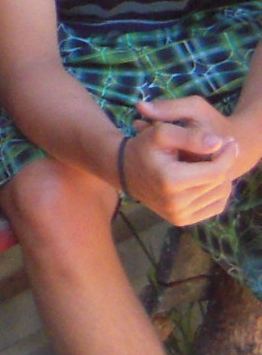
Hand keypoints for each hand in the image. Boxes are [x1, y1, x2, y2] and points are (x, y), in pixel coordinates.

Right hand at [126, 103, 246, 224]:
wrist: (125, 171)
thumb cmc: (143, 148)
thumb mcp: (161, 133)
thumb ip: (190, 136)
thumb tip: (218, 143)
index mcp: (170, 180)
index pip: (216, 171)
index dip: (227, 155)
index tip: (229, 141)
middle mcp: (175, 203)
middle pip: (219, 183)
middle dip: (224, 164)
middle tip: (221, 150)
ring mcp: (179, 215)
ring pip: (220, 195)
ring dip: (221, 177)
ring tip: (212, 163)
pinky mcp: (182, 221)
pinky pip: (215, 207)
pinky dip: (217, 192)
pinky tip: (208, 179)